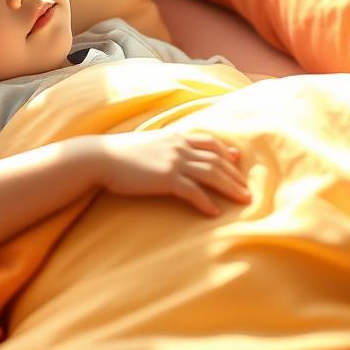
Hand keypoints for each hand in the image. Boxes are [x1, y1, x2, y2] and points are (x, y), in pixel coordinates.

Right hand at [94, 130, 250, 216]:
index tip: (237, 161)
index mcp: (176, 136)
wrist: (101, 157)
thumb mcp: (148, 143)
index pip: (210, 142)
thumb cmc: (120, 153)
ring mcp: (174, 161)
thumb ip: (164, 145)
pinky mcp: (167, 178)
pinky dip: (207, 202)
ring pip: (212, 174)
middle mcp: (179, 146)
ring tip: (243, 200)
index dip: (226, 152)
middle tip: (247, 189)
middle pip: (217, 159)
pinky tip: (215, 212)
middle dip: (235, 175)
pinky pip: (194, 192)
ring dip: (231, 187)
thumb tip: (171, 153)